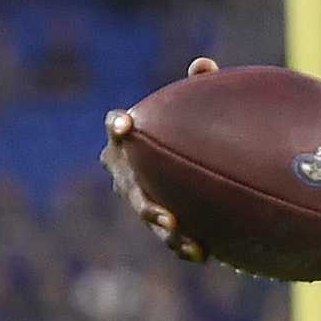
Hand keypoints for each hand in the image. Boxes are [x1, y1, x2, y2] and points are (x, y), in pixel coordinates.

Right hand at [101, 56, 216, 263]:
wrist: (191, 166)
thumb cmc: (188, 126)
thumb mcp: (196, 107)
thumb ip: (199, 86)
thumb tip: (204, 66)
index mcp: (129, 137)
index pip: (115, 125)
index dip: (117, 125)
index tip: (124, 125)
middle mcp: (126, 170)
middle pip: (131, 188)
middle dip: (145, 205)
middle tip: (165, 214)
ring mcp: (138, 196)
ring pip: (148, 216)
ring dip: (164, 231)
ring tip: (183, 238)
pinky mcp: (157, 219)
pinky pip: (168, 235)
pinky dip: (183, 244)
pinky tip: (204, 254)